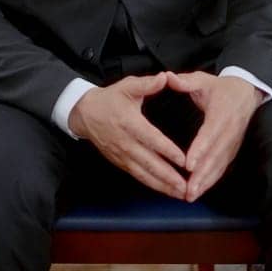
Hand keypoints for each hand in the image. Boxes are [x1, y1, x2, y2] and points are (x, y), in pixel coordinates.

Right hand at [68, 73, 188, 199]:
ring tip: (181, 193)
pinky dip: (153, 185)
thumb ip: (147, 83)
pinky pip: (138, 176)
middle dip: (169, 176)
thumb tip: (166, 77)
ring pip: (144, 174)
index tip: (184, 160)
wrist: (84, 114)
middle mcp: (126, 143)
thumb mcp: (127, 86)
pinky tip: (167, 190)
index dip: (167, 150)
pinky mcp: (120, 162)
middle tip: (187, 186)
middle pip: (149, 163)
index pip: (151, 139)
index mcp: (129, 123)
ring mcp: (122, 155)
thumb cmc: (109, 99)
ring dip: (163, 185)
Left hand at [167, 71, 262, 201]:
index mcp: (221, 114)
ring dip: (205, 182)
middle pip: (215, 156)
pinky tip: (199, 191)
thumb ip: (185, 81)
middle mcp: (229, 132)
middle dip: (201, 174)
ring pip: (219, 165)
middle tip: (187, 189)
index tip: (189, 164)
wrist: (246, 92)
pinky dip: (211, 180)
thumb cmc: (220, 88)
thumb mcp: (203, 80)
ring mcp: (232, 143)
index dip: (200, 150)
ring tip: (190, 195)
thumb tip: (168, 77)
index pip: (210, 134)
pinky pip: (222, 167)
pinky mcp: (232, 150)